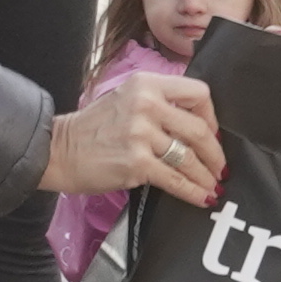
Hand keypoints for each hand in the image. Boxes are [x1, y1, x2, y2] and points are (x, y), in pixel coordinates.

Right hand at [40, 69, 222, 201]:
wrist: (59, 150)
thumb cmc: (93, 128)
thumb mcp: (126, 98)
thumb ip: (159, 103)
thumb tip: (197, 128)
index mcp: (147, 83)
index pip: (198, 93)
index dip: (212, 117)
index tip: (213, 134)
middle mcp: (146, 104)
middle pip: (198, 129)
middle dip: (215, 154)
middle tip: (221, 168)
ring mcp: (141, 134)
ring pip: (189, 158)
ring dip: (206, 176)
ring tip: (213, 186)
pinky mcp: (137, 162)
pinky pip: (175, 180)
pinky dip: (193, 191)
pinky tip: (202, 197)